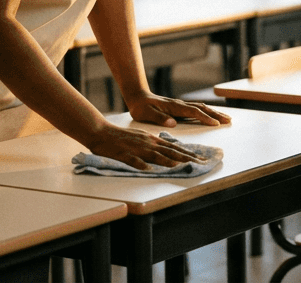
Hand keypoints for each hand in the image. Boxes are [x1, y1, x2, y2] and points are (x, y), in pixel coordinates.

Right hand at [84, 121, 207, 170]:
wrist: (101, 131)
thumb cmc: (121, 136)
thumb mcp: (141, 137)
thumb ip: (154, 144)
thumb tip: (167, 149)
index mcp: (152, 139)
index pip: (173, 147)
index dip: (187, 153)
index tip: (200, 158)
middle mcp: (148, 143)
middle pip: (169, 152)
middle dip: (186, 158)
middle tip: (200, 163)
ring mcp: (136, 149)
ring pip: (155, 155)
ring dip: (168, 161)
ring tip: (181, 166)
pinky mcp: (124, 154)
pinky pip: (134, 161)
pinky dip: (142, 165)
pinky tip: (149, 170)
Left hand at [125, 91, 232, 127]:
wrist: (138, 96)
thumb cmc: (141, 107)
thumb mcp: (146, 114)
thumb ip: (159, 118)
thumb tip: (173, 123)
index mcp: (174, 107)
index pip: (194, 112)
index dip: (205, 118)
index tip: (215, 124)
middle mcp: (180, 105)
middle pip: (202, 108)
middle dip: (216, 114)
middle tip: (229, 120)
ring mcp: (181, 105)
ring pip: (201, 108)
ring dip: (214, 112)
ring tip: (226, 118)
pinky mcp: (179, 107)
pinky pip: (197, 109)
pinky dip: (207, 111)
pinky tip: (211, 115)